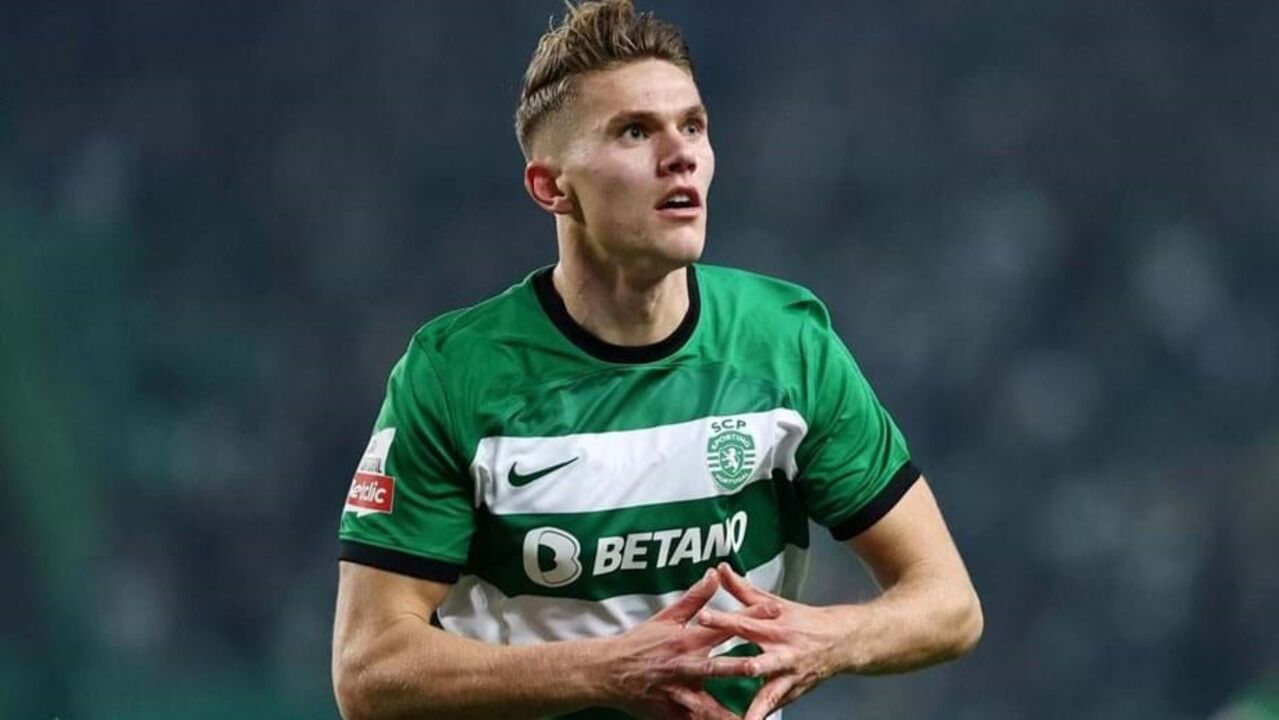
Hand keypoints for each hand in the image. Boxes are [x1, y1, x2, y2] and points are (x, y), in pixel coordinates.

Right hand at [605, 567, 781, 719]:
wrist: (608, 672)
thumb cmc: (639, 643)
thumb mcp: (667, 617)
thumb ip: (695, 597)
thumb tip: (715, 574)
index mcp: (685, 641)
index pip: (722, 625)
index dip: (748, 617)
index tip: (774, 610)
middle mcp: (683, 667)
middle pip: (716, 667)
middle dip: (740, 667)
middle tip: (762, 665)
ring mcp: (678, 694)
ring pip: (707, 706)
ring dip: (727, 713)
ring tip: (749, 718)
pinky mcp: (672, 714)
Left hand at [694, 563, 846, 719]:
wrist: (841, 641)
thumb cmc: (802, 620)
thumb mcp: (774, 603)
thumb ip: (743, 589)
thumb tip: (720, 568)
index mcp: (774, 628)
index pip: (744, 622)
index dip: (723, 619)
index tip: (702, 616)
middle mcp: (781, 654)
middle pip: (755, 661)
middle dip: (735, 666)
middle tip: (714, 669)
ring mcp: (788, 677)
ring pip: (769, 694)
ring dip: (755, 707)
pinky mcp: (792, 693)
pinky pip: (775, 708)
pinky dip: (761, 716)